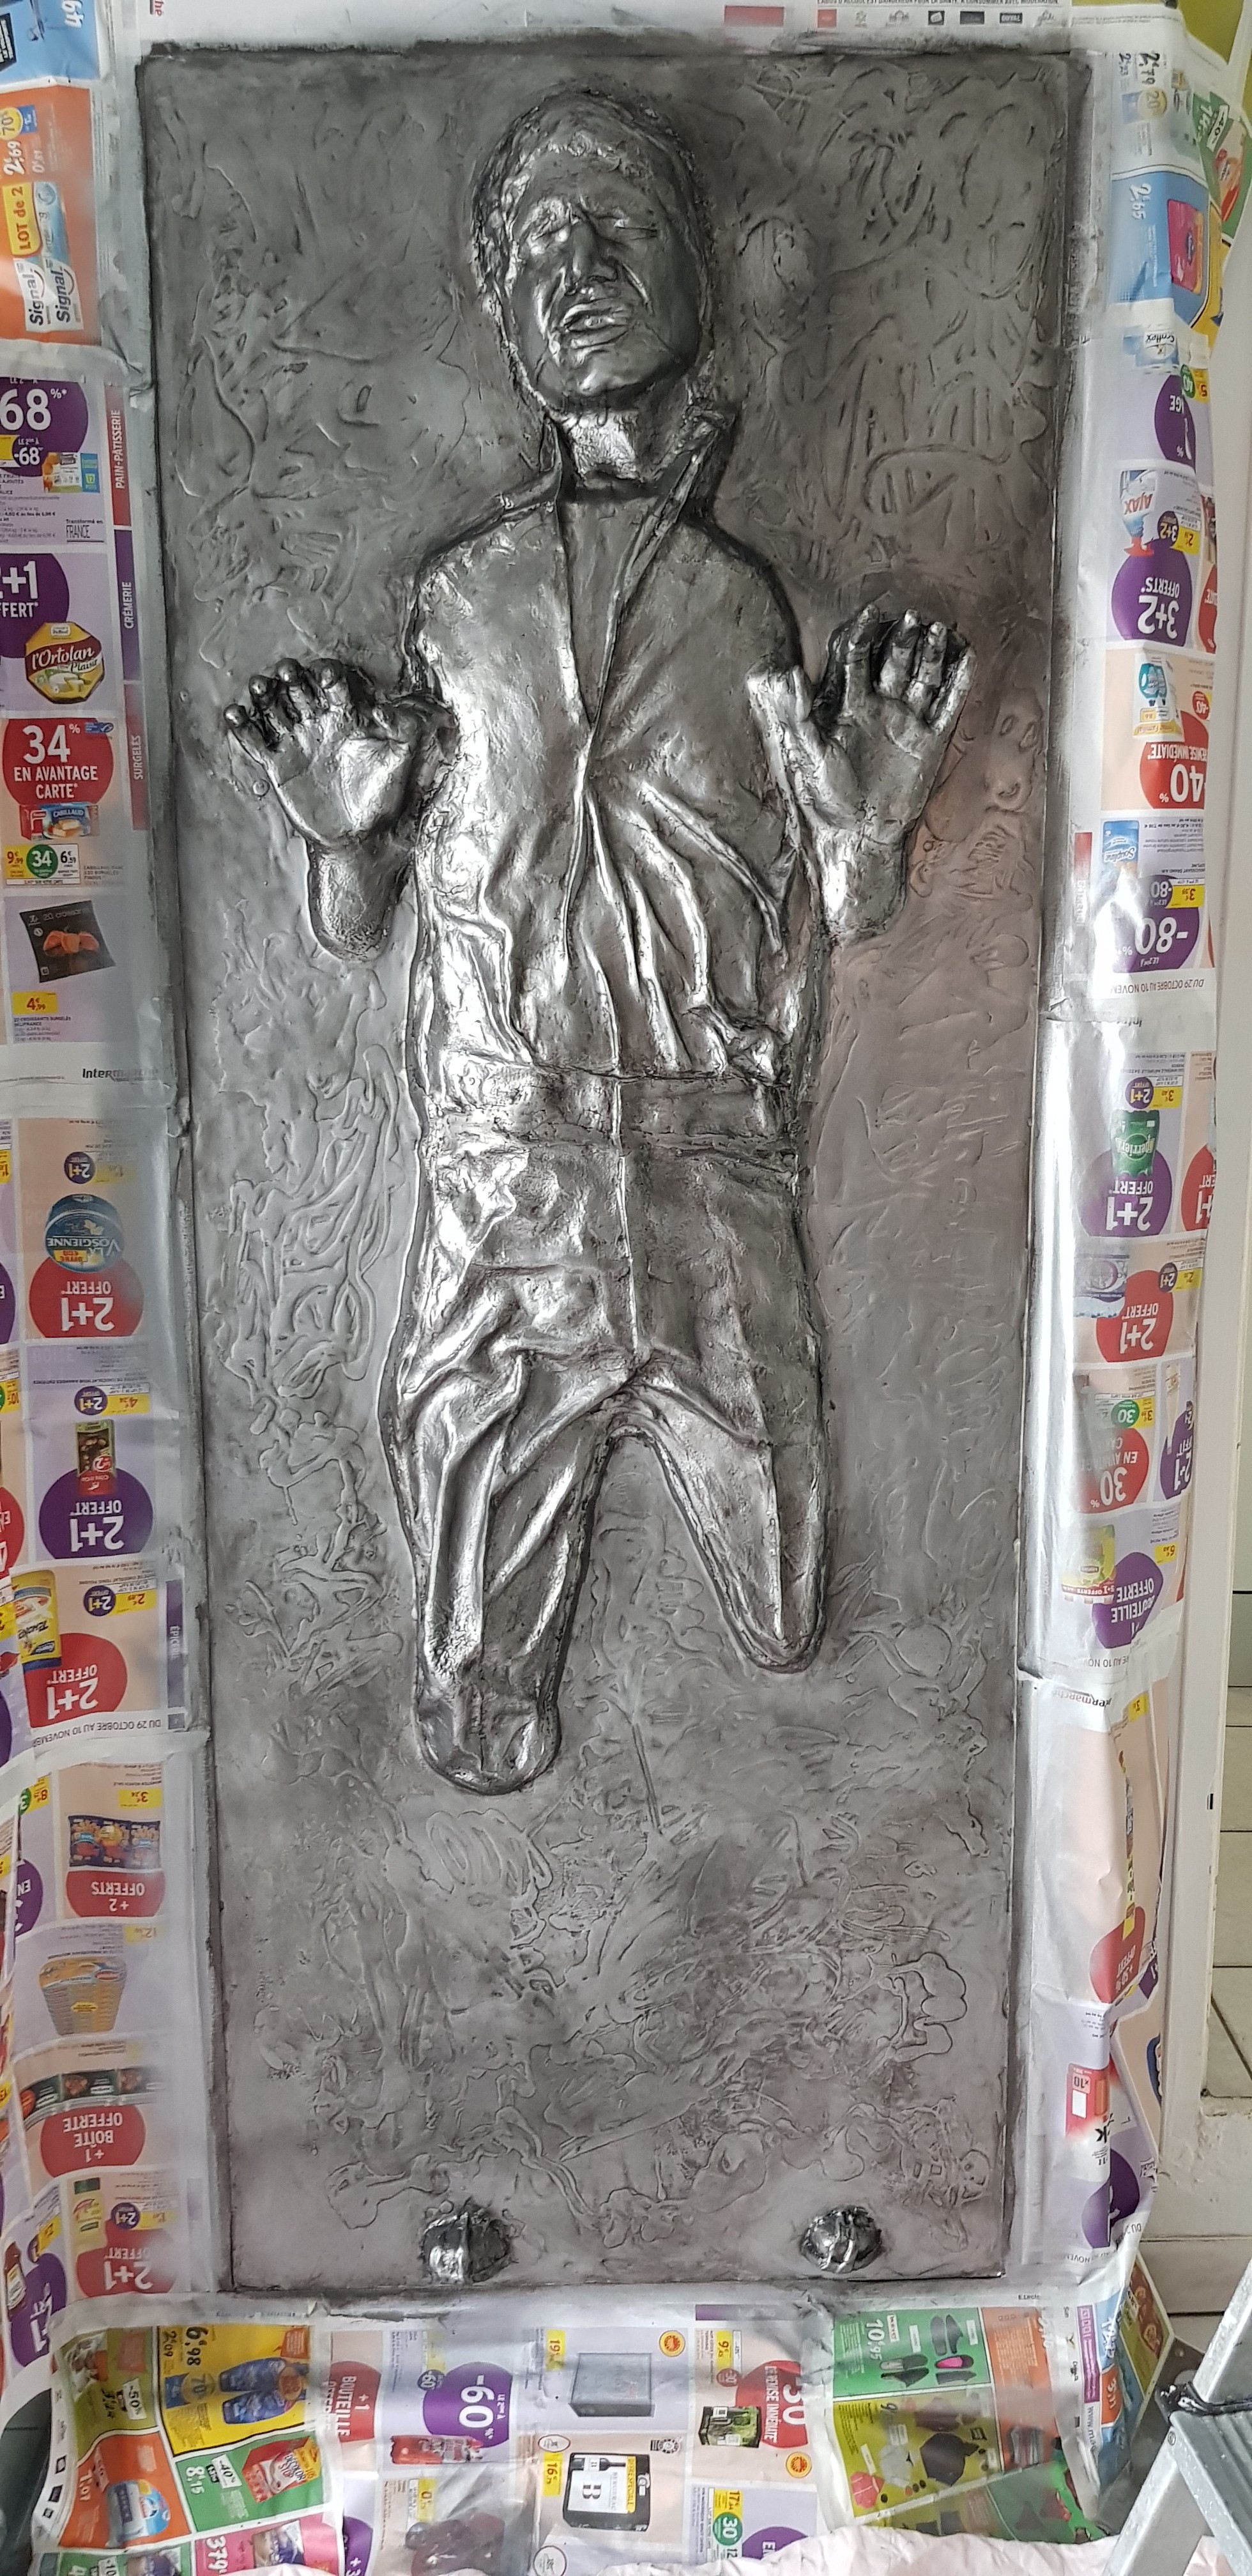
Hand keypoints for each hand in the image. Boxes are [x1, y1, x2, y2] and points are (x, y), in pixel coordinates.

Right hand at [224, 658, 434, 849]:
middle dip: (290, 677)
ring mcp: (294, 742)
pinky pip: (255, 741)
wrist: (356, 835)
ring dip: (264, 694)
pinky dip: (242, 726)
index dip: (326, 675)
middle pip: (297, 689)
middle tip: (287, 671)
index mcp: (345, 717)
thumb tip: (384, 708)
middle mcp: (317, 724)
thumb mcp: (398, 762)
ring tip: (259, 686)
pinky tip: (235, 714)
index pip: (332, 684)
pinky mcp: (276, 764)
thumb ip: (401, 731)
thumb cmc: (381, 798)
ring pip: (273, 709)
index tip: (324, 677)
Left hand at [812, 607, 973, 840]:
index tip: (871, 612)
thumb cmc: (827, 798)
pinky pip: (948, 705)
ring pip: (924, 678)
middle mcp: (880, 708)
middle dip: (902, 639)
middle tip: (911, 616)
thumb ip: (797, 714)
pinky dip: (958, 682)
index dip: (862, 634)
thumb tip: (786, 674)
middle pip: (894, 662)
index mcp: (849, 706)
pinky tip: (967, 658)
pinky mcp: (930, 741)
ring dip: (931, 654)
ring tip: (938, 629)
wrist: (860, 834)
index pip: (856, 658)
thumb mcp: (807, 754)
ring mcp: (907, 722)